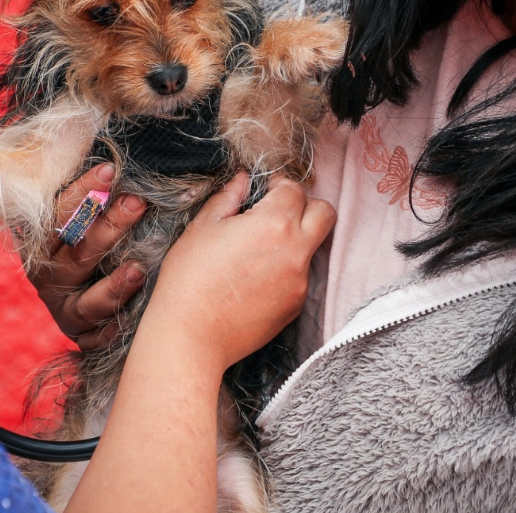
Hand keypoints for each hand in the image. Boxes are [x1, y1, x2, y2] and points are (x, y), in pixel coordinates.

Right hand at [32, 163, 146, 349]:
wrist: (96, 298)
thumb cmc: (99, 239)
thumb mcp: (89, 213)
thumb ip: (94, 189)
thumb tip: (113, 152)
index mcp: (42, 241)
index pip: (55, 214)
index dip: (81, 193)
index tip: (110, 169)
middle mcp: (48, 276)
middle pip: (74, 255)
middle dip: (106, 229)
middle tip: (137, 203)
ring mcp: (64, 309)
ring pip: (86, 302)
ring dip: (113, 285)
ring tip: (139, 268)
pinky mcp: (83, 337)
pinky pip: (99, 337)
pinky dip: (116, 327)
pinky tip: (137, 313)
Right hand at [146, 171, 334, 370]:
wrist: (191, 335)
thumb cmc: (189, 279)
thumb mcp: (202, 228)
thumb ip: (228, 198)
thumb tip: (242, 180)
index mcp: (274, 224)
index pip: (295, 189)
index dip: (278, 185)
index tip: (263, 191)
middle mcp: (296, 251)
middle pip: (325, 214)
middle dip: (306, 206)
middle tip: (276, 212)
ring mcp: (300, 282)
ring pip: (312, 247)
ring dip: (294, 240)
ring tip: (257, 251)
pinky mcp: (296, 306)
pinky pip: (300, 277)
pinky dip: (286, 270)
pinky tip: (254, 279)